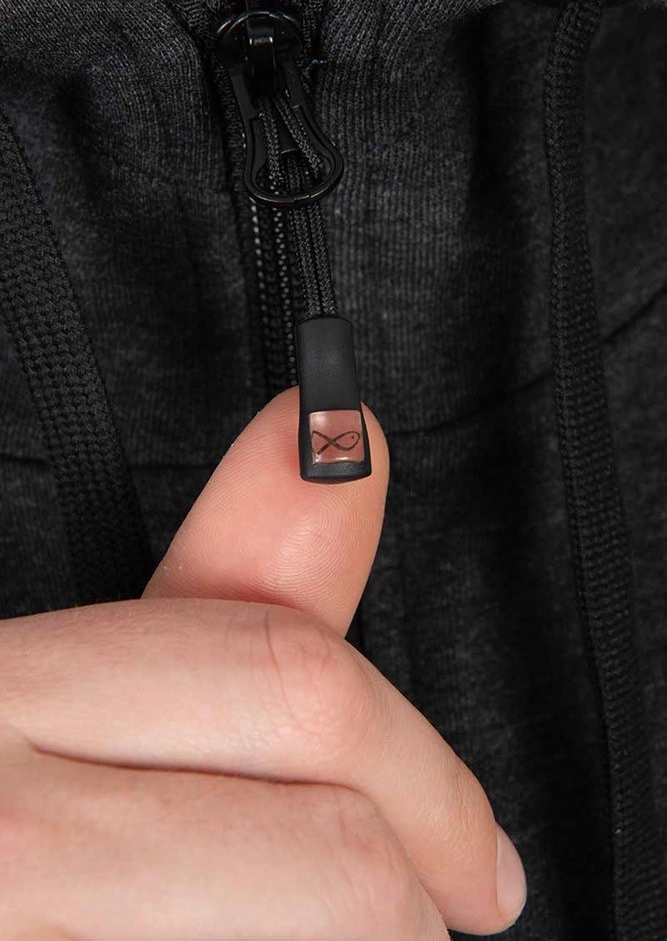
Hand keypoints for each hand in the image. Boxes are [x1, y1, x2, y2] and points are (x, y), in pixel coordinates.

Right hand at [0, 388, 525, 938]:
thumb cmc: (5, 817)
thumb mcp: (91, 686)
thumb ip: (233, 576)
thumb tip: (346, 440)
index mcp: (7, 686)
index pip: (288, 684)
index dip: (430, 781)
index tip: (486, 859)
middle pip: (329, 858)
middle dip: (413, 899)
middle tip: (432, 920)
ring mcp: (10, 908)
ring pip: (305, 937)